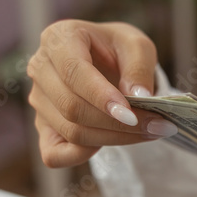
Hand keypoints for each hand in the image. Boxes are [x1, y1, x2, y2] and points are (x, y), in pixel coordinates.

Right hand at [27, 20, 177, 167]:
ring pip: (71, 131)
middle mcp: (40, 69)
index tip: (132, 115)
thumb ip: (139, 67)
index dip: (101, 97)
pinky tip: (110, 144)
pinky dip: (81, 156)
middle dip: (117, 124)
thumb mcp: (137, 46)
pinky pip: (53, 154)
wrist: (106, 61)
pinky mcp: (43, 127)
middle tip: (158, 126)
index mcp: (58, 39)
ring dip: (113, 138)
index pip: (74, 72)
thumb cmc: (118, 50)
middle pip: (72, 107)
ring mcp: (38, 100)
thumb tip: (139, 98)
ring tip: (150, 132)